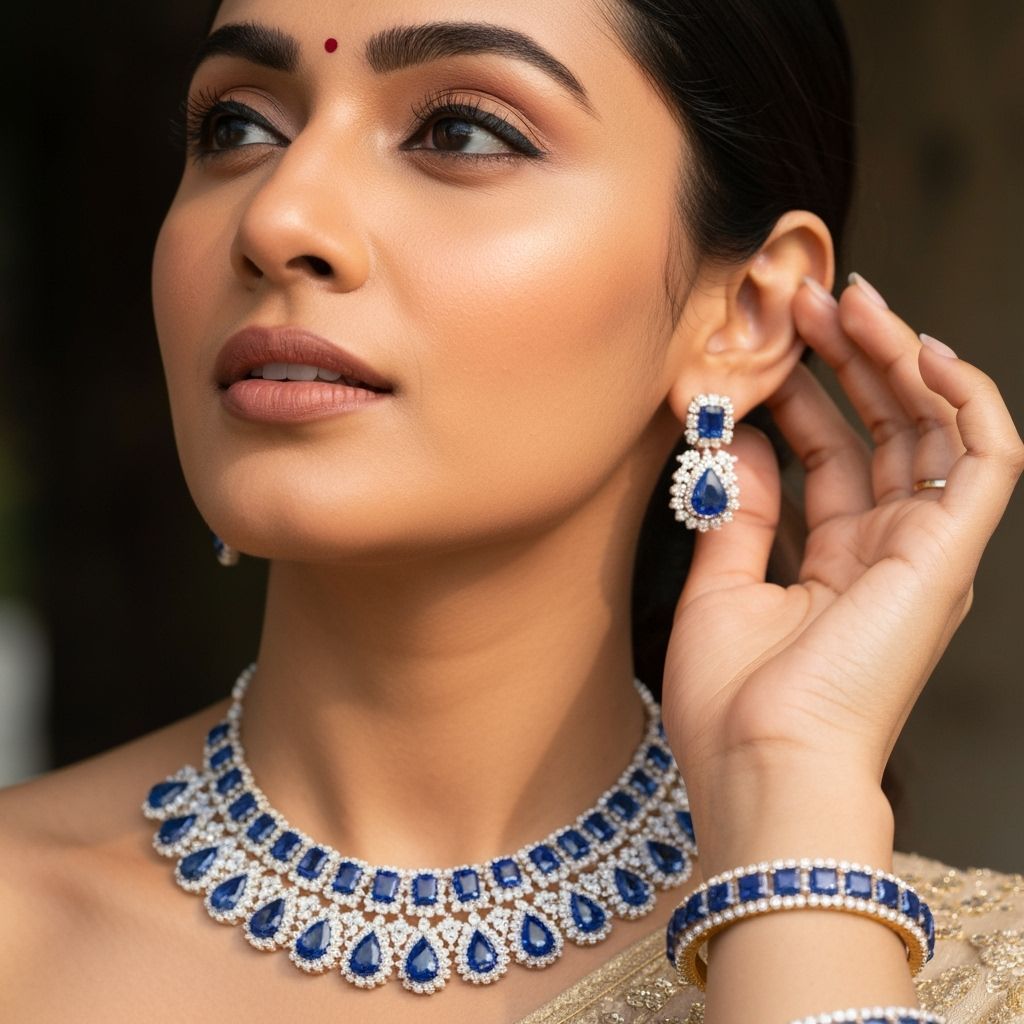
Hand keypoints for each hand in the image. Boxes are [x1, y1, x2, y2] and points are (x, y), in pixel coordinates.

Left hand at [660, 275, 1023, 836]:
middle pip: (883, 435)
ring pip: (932, 432)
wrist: (762, 767)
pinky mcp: (952, 554)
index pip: (832, 462)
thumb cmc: (733, 703)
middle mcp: (889, 557)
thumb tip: (745, 440)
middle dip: (850, 362)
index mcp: (836, 570)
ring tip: (850, 301)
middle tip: (810, 298)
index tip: (771, 342)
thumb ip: (740, 513)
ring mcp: (926, 555)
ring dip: (896, 361)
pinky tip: (921, 349)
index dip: (809, 397)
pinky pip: (985, 458)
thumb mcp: (720, 588)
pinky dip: (964, 398)